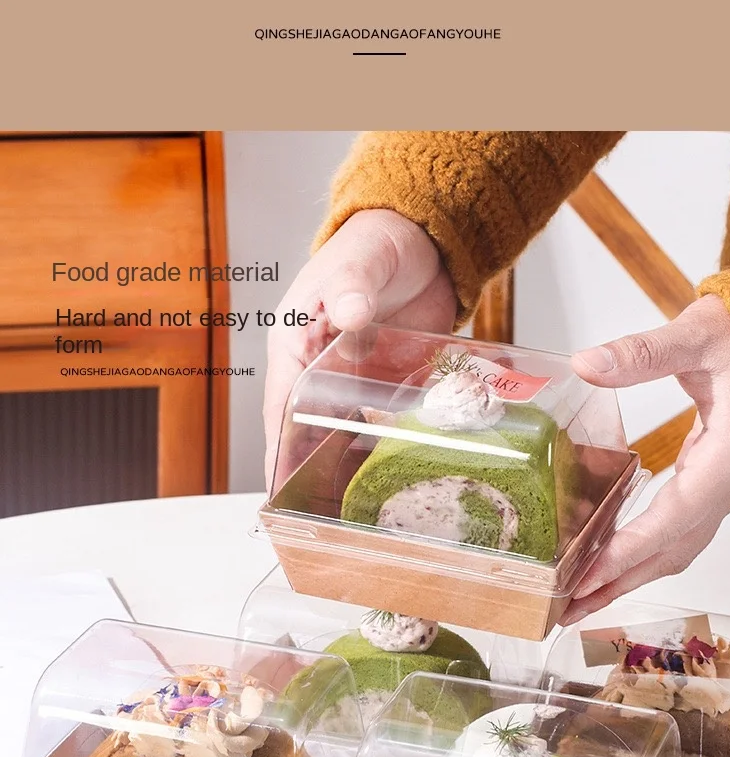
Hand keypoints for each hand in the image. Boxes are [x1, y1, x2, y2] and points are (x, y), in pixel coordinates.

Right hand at [263, 209, 456, 488]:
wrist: (425, 240)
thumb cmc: (376, 244)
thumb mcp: (361, 261)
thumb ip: (353, 286)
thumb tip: (349, 312)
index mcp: (297, 342)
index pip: (281, 403)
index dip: (279, 445)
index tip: (278, 484)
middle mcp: (320, 369)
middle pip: (308, 429)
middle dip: (308, 472)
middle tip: (312, 517)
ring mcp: (354, 380)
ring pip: (343, 433)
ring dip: (344, 468)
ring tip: (348, 512)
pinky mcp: (386, 385)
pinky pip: (382, 425)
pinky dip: (383, 450)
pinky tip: (390, 479)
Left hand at [561, 294, 729, 624]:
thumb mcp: (701, 334)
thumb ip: (645, 352)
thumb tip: (587, 365)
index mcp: (727, 460)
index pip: (671, 522)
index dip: (626, 554)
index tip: (585, 579)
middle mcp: (727, 486)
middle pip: (669, 553)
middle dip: (618, 585)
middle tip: (567, 611)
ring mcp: (722, 489)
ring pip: (675, 548)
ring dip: (629, 575)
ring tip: (582, 597)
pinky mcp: (712, 483)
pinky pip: (675, 531)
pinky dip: (642, 551)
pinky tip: (611, 556)